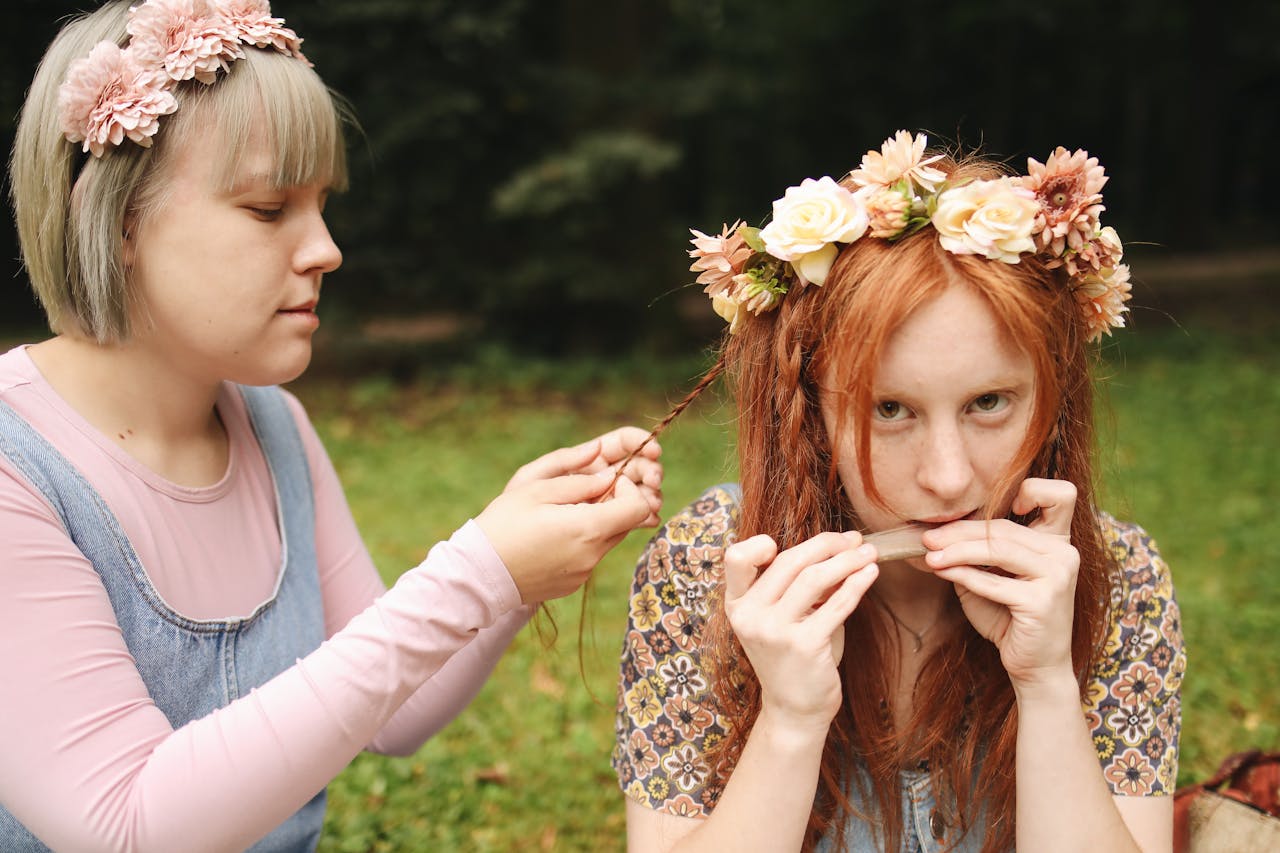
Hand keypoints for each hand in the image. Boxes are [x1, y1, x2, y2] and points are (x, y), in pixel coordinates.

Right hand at [478, 432, 660, 603]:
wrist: (478, 574)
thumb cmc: (503, 525)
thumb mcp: (536, 489)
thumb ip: (580, 481)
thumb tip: (610, 474)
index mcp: (588, 528)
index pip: (638, 507)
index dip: (627, 488)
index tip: (603, 481)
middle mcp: (593, 555)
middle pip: (627, 524)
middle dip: (612, 504)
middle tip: (580, 494)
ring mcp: (584, 573)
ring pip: (608, 540)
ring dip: (596, 523)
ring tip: (561, 515)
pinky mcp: (573, 585)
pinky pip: (590, 557)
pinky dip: (581, 543)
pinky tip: (551, 538)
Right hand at [724, 531, 879, 732]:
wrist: (795, 709)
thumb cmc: (793, 656)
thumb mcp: (784, 617)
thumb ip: (801, 584)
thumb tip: (845, 546)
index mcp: (738, 605)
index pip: (736, 559)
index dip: (758, 545)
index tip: (787, 543)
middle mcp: (750, 616)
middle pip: (789, 561)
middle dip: (826, 544)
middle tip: (853, 540)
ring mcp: (774, 631)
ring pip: (814, 577)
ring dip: (847, 560)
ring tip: (869, 553)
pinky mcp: (804, 646)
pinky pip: (837, 604)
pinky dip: (858, 583)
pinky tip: (870, 573)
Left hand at [921, 478, 1079, 687]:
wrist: (1034, 664)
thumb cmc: (1010, 618)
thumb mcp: (992, 577)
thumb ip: (975, 553)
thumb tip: (936, 533)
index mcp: (1057, 541)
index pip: (1060, 495)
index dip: (1033, 490)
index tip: (995, 506)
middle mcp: (1064, 553)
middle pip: (1003, 528)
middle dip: (959, 531)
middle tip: (927, 538)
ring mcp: (1058, 575)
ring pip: (997, 549)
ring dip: (956, 551)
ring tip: (930, 555)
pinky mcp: (1043, 600)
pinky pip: (993, 582)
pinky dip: (963, 575)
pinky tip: (942, 572)